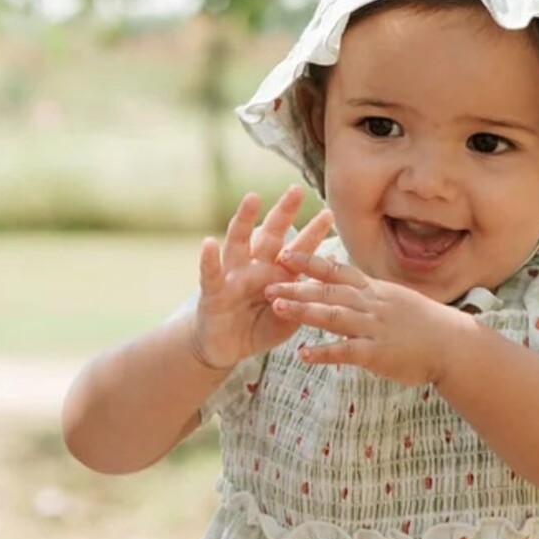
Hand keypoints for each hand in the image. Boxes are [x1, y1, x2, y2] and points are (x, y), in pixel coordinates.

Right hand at [191, 187, 334, 370]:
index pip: (298, 250)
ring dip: (244, 220)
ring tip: (252, 198)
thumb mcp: (288, 318)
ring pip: (238, 242)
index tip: (329, 213)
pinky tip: (209, 243)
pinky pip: (210, 274)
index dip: (312, 233)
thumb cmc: (257, 329)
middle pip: (270, 235)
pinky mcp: (212, 292)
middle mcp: (255, 267)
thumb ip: (304, 299)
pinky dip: (209, 259)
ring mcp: (232, 276)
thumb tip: (326, 273)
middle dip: (283, 212)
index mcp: (277, 274)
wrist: (224, 348)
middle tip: (296, 190)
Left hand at [265, 250, 466, 386]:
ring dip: (304, 311)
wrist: (454, 345)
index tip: (284, 254)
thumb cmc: (427, 326)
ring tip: (277, 307)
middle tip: (266, 282)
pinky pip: (346, 351)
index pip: (337, 271)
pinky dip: (324, 352)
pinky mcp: (378, 353)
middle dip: (296, 286)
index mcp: (374, 291)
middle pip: (328, 291)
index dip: (309, 262)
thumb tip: (351, 288)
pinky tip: (303, 354)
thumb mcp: (397, 301)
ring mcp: (374, 328)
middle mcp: (372, 305)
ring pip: (334, 316)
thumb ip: (371, 296)